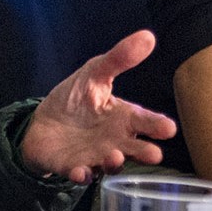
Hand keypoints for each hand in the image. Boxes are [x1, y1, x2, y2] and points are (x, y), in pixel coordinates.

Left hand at [20, 30, 179, 183]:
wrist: (43, 122)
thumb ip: (119, 59)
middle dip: (145, 152)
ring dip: (114, 162)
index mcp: (123, 118)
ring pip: (110, 163)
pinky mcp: (73, 166)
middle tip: (154, 154)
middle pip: (135, 148)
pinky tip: (81, 172)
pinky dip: (82, 174)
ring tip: (116, 156)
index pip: (145, 121)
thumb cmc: (75, 100)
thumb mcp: (94, 74)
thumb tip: (147, 36)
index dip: (157, 125)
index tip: (168, 128)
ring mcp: (95, 156)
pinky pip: (79, 173)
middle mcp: (115, 141)